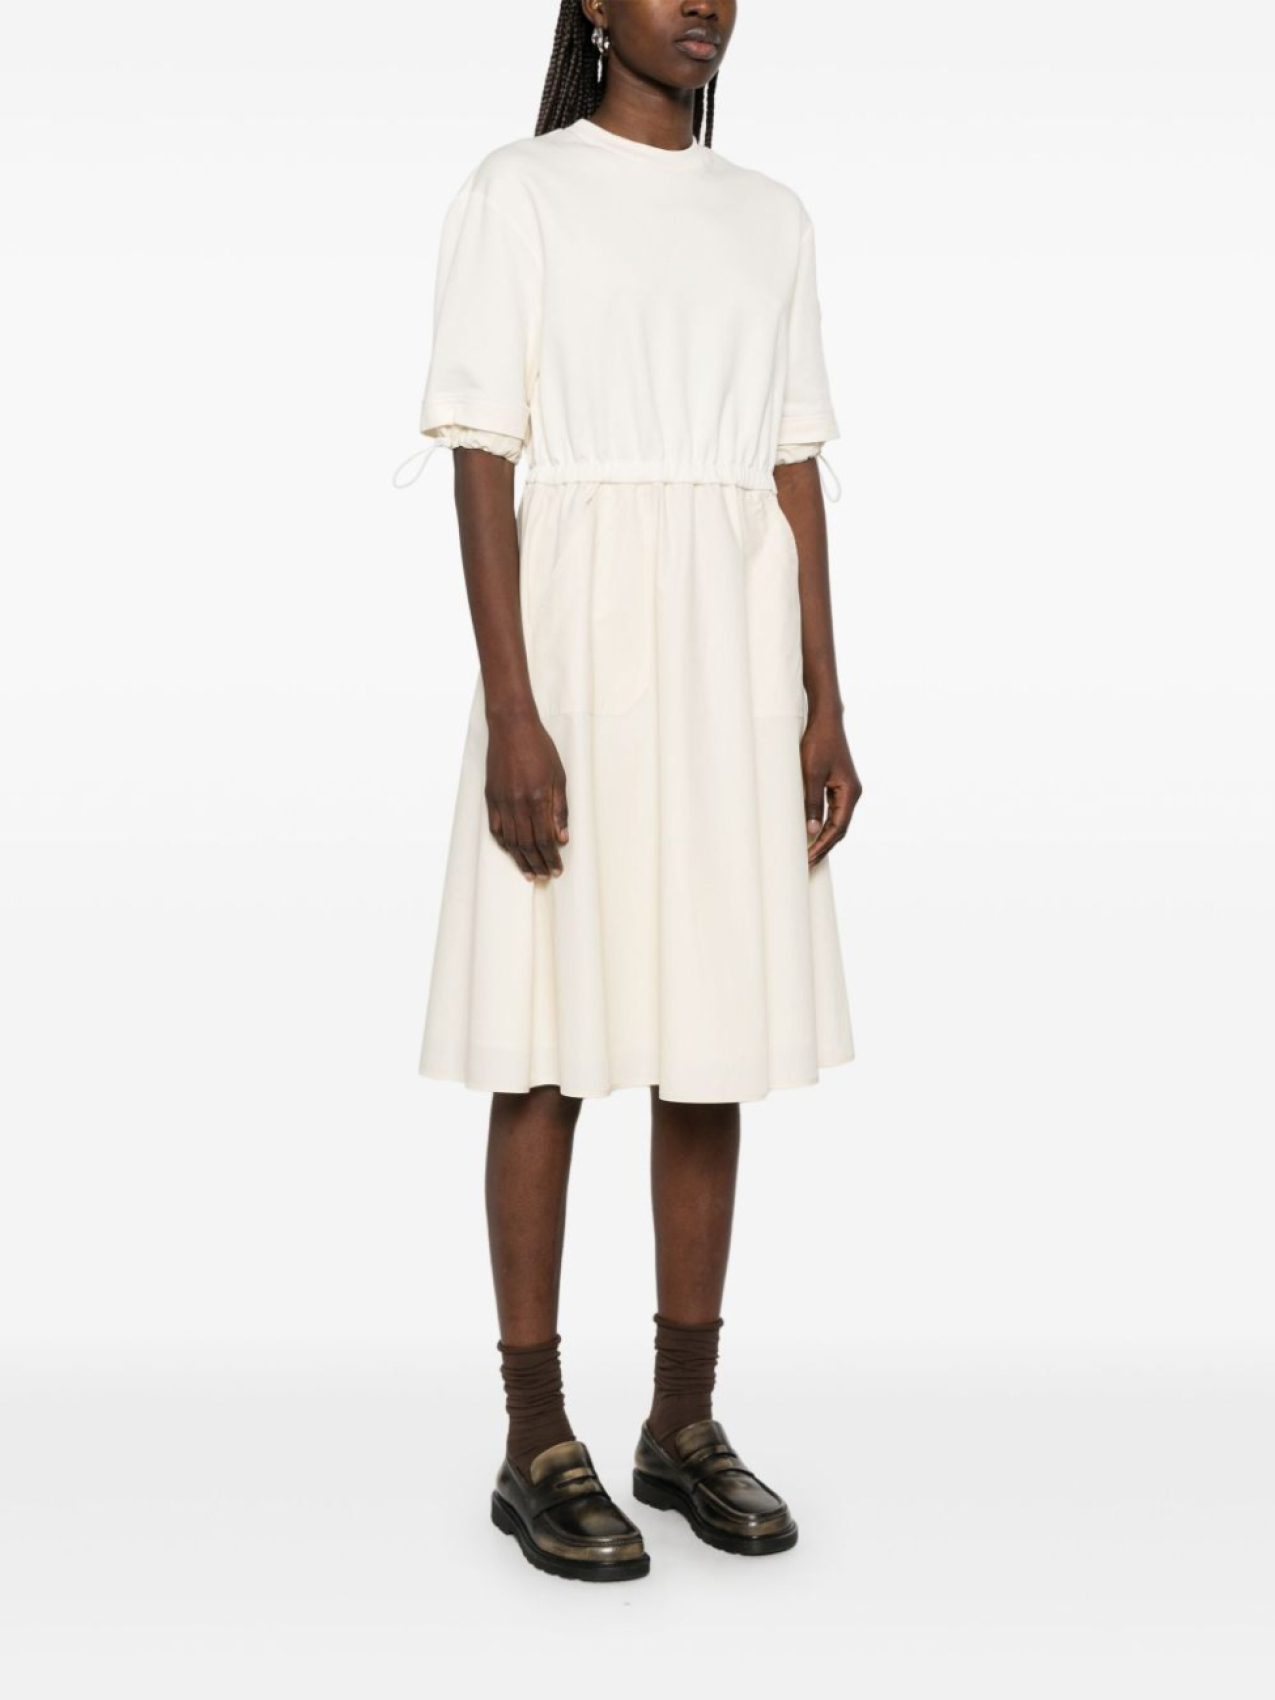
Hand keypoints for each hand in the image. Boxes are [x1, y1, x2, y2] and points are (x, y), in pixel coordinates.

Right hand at [485, 708, 568, 880]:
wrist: (512, 728)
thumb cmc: (539, 748)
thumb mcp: (559, 776)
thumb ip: (560, 809)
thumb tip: (562, 837)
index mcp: (537, 799)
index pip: (544, 839)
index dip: (551, 857)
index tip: (557, 869)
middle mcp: (517, 804)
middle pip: (527, 844)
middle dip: (537, 863)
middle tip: (545, 876)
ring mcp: (502, 802)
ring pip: (510, 840)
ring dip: (521, 859)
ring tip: (530, 873)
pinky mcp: (491, 797)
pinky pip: (495, 828)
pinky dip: (504, 844)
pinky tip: (511, 852)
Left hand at [801, 710, 861, 866]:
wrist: (825, 720)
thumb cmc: (818, 743)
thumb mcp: (811, 774)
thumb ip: (812, 802)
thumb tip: (811, 830)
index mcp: (850, 792)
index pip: (838, 828)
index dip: (823, 845)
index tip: (809, 858)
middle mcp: (851, 793)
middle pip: (839, 829)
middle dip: (824, 846)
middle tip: (807, 863)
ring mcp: (845, 789)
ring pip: (836, 821)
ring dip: (823, 837)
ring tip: (808, 854)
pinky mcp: (837, 784)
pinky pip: (832, 811)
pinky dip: (822, 824)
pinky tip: (811, 832)